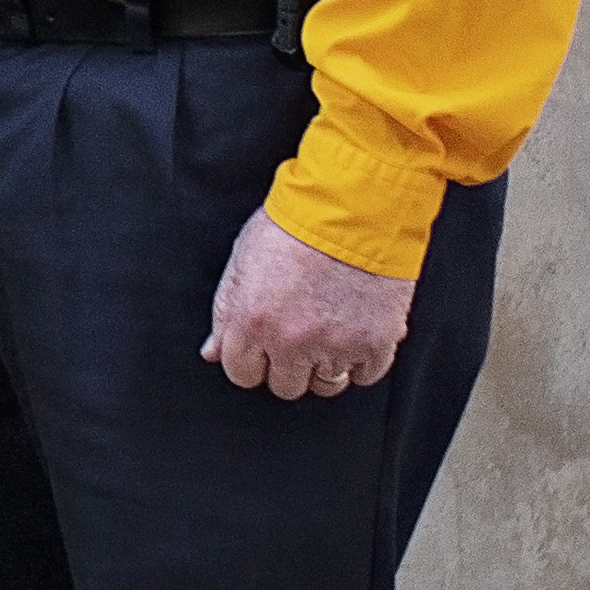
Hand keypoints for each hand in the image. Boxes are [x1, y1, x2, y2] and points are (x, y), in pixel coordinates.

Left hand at [204, 208, 414, 399]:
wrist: (353, 204)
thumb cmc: (295, 222)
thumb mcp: (243, 259)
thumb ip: (226, 311)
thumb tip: (213, 351)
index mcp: (251, 322)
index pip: (242, 374)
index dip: (252, 359)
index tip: (264, 346)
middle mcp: (291, 342)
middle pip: (285, 385)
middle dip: (288, 363)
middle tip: (299, 333)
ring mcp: (336, 346)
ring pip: (326, 385)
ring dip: (326, 364)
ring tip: (330, 330)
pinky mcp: (376, 343)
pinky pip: (366, 375)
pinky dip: (363, 359)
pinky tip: (356, 331)